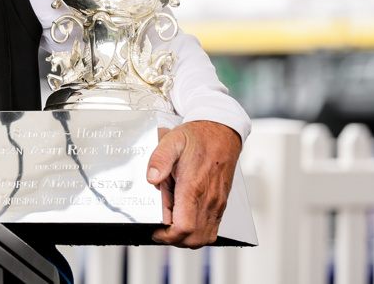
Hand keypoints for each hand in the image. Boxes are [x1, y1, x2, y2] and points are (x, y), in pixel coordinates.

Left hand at [146, 120, 240, 247]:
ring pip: (205, 238)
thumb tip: (151, 177)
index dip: (167, 236)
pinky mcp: (221, 203)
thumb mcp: (172, 140)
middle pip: (194, 239)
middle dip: (174, 241)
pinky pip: (213, 229)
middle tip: (160, 230)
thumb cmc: (198, 137)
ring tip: (171, 226)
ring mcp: (217, 203)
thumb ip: (159, 158)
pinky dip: (199, 233)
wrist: (222, 132)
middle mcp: (209, 199)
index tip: (155, 230)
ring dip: (186, 238)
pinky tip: (185, 219)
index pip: (184, 227)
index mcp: (194, 186)